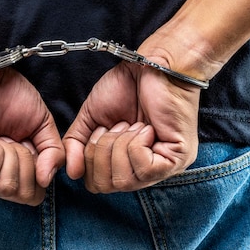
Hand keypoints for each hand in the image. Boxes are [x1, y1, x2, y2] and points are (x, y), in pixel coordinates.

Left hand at [0, 68, 64, 205]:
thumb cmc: (6, 93)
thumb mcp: (41, 126)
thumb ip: (53, 154)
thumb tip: (47, 179)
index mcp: (3, 173)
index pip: (32, 195)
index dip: (39, 170)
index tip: (26, 143)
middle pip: (22, 195)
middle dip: (27, 162)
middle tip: (11, 137)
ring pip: (5, 185)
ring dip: (11, 153)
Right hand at [63, 58, 200, 193]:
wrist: (151, 64)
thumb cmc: (126, 88)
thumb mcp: (92, 119)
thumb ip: (76, 145)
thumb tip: (71, 173)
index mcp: (126, 164)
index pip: (97, 184)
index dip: (90, 158)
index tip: (103, 128)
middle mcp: (146, 172)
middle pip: (108, 185)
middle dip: (103, 151)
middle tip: (118, 125)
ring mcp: (164, 167)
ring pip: (124, 180)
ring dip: (120, 145)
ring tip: (132, 124)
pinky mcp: (178, 159)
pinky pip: (144, 168)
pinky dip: (136, 143)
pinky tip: (147, 127)